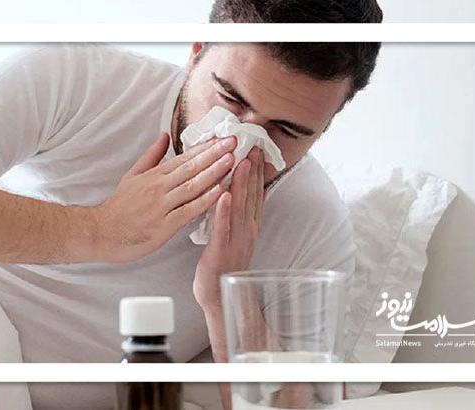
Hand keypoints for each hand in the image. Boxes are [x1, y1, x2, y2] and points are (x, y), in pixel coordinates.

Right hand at [90, 132, 235, 261]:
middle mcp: (159, 187)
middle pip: (191, 167)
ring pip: (192, 185)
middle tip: (234, 142)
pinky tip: (219, 192)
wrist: (100, 233)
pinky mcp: (163, 225)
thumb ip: (151, 156)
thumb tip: (164, 134)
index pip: (184, 157)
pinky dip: (204, 200)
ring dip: (213, 172)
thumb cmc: (119, 208)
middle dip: (215, 154)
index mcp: (154, 175)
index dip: (206, 148)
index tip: (223, 138)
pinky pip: (188, 210)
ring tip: (232, 160)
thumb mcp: (132, 175)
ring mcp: (161, 205)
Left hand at [193, 147, 264, 310]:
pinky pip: (223, 227)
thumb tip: (232, 194)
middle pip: (250, 196)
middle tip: (253, 146)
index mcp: (247, 226)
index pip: (254, 194)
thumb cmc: (221, 267)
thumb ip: (234, 216)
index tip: (255, 150)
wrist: (218, 297)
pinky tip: (225, 195)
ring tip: (242, 161)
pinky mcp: (222, 250)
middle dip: (252, 170)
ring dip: (241, 184)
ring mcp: (236, 240)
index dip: (256, 172)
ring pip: (239, 207)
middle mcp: (246, 230)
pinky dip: (225, 210)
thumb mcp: (232, 237)